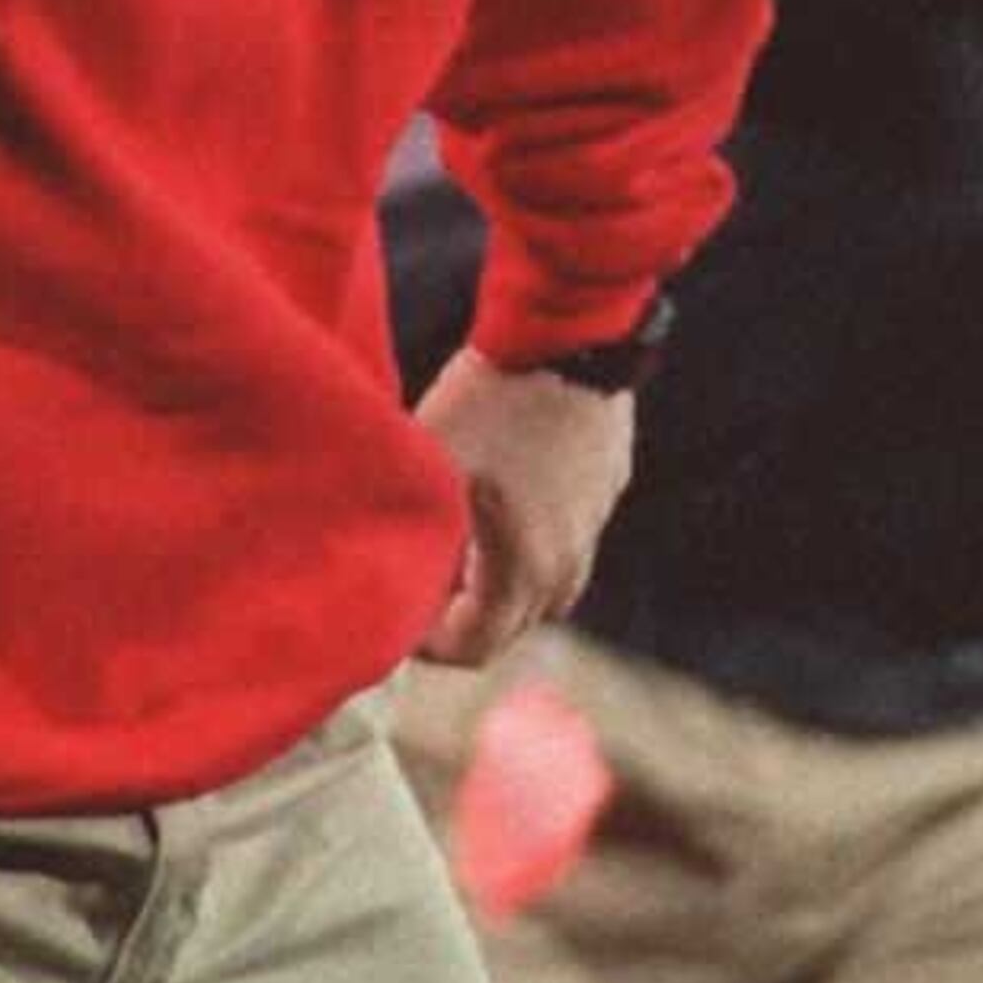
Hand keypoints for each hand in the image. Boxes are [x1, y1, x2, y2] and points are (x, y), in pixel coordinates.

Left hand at [410, 350, 634, 672]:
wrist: (568, 334)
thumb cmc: (488, 400)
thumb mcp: (431, 470)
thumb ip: (411, 534)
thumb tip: (376, 573)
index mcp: (524, 571)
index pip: (473, 648)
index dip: (426, 644)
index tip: (395, 613)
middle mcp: (568, 564)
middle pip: (509, 627)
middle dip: (459, 619)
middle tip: (416, 583)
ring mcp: (594, 528)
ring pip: (541, 591)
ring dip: (497, 586)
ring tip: (455, 548)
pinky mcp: (606, 493)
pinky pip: (565, 546)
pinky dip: (527, 547)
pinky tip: (496, 503)